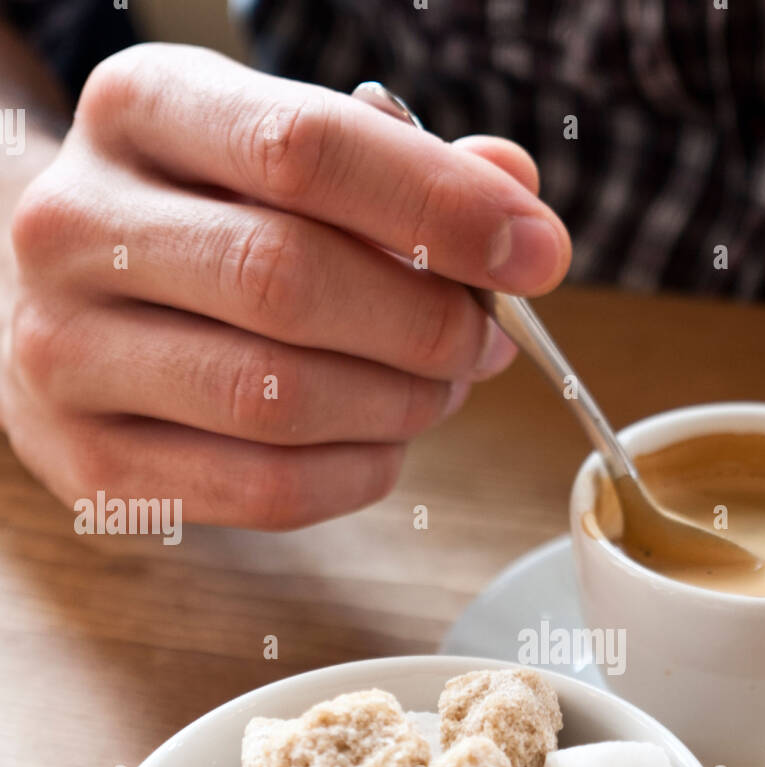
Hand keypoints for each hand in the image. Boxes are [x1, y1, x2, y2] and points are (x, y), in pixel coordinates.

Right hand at [1, 44, 570, 528]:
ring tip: (438, 390)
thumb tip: (515, 192)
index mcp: (140, 110)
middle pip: (288, 281)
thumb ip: (402, 167)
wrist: (61, 298)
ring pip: (277, 399)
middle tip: (486, 342)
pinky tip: (382, 444)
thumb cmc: (204, 221)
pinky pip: (263, 490)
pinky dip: (357, 474)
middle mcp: (77, 227)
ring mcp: (67, 355)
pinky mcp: (91, 465)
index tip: (536, 254)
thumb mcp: (283, 155)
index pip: (305, 146)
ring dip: (399, 406)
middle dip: (426, 324)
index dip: (442, 208)